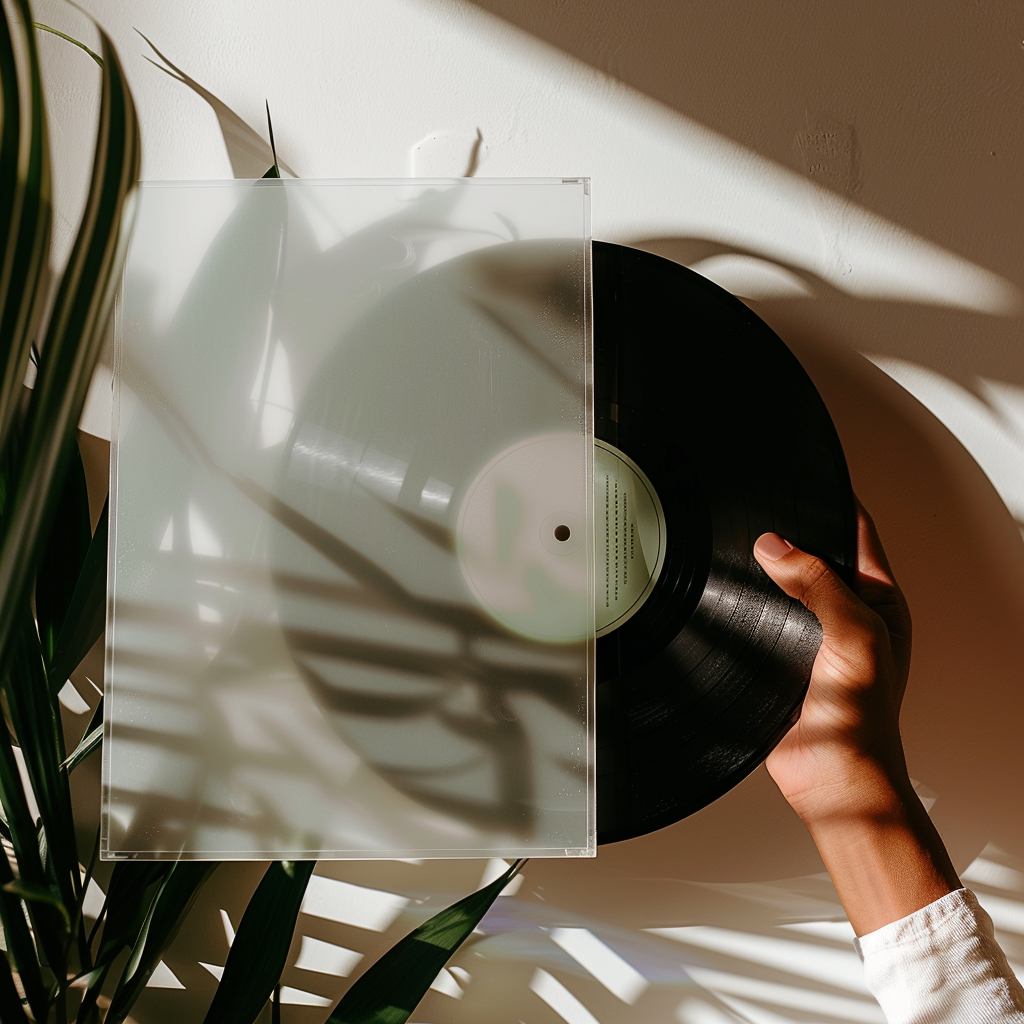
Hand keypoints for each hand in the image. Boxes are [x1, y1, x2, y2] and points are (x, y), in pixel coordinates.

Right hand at [753, 498, 958, 934]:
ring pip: (783, 585)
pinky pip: (759, 617)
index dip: (835, 503)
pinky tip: (728, 592)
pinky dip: (744, 603)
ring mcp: (811, 635)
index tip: (809, 476)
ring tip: (739, 544)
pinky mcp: (778, 656)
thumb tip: (777, 545)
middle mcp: (845, 613)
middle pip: (816, 555)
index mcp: (879, 601)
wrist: (831, 775)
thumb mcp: (853, 634)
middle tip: (760, 511)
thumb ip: (819, 584)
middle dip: (790, 534)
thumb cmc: (862, 716)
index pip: (857, 534)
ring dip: (764, 570)